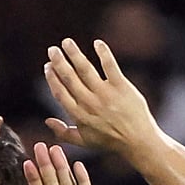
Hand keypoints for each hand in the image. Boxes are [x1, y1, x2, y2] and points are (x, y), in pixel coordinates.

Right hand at [42, 38, 157, 155]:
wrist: (137, 141)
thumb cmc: (110, 141)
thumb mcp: (84, 141)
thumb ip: (63, 133)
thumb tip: (47, 121)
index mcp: (79, 115)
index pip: (60, 92)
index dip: (52, 78)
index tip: (48, 67)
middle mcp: (89, 103)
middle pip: (69, 78)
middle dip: (59, 62)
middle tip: (52, 50)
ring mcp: (105, 94)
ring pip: (85, 69)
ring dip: (74, 54)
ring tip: (66, 42)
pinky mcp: (121, 86)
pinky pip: (110, 66)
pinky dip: (103, 53)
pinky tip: (97, 43)